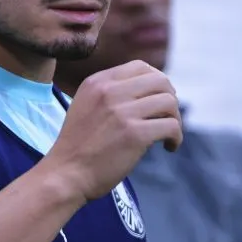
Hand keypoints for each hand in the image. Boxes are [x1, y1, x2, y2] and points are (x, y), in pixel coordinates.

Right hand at [45, 60, 182, 201]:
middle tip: (167, 118)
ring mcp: (122, 112)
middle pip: (160, 81)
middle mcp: (110, 91)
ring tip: (167, 135)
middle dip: (170, 99)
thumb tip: (148, 91)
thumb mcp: (86, 105)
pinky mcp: (135, 134)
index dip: (157, 82)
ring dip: (175, 119)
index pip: (141, 67)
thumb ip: (110, 93)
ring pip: (169, 102)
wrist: (66, 174)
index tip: (158, 100)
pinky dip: (176, 137)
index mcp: (98, 82)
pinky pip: (171, 126)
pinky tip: (168, 147)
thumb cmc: (78, 146)